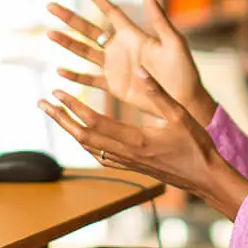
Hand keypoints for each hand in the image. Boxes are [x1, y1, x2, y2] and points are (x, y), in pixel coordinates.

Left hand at [39, 68, 247, 219]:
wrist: (204, 177)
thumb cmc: (196, 146)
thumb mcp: (180, 114)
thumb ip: (157, 92)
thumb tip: (138, 70)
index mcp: (135, 139)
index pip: (94, 121)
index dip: (72, 106)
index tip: (56, 92)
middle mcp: (126, 153)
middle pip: (83, 136)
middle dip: (60, 119)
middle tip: (43, 103)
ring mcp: (126, 162)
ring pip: (88, 146)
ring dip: (69, 130)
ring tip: (55, 114)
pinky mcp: (130, 166)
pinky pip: (99, 155)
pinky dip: (84, 142)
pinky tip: (80, 135)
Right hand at [46, 0, 214, 122]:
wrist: (183, 100)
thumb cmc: (183, 70)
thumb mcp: (173, 42)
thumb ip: (159, 19)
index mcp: (133, 34)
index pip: (109, 10)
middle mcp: (119, 47)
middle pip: (88, 29)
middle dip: (69, 18)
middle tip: (50, 6)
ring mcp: (114, 66)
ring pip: (84, 51)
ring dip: (67, 43)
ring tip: (49, 34)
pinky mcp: (113, 85)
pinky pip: (90, 79)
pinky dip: (75, 75)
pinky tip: (59, 71)